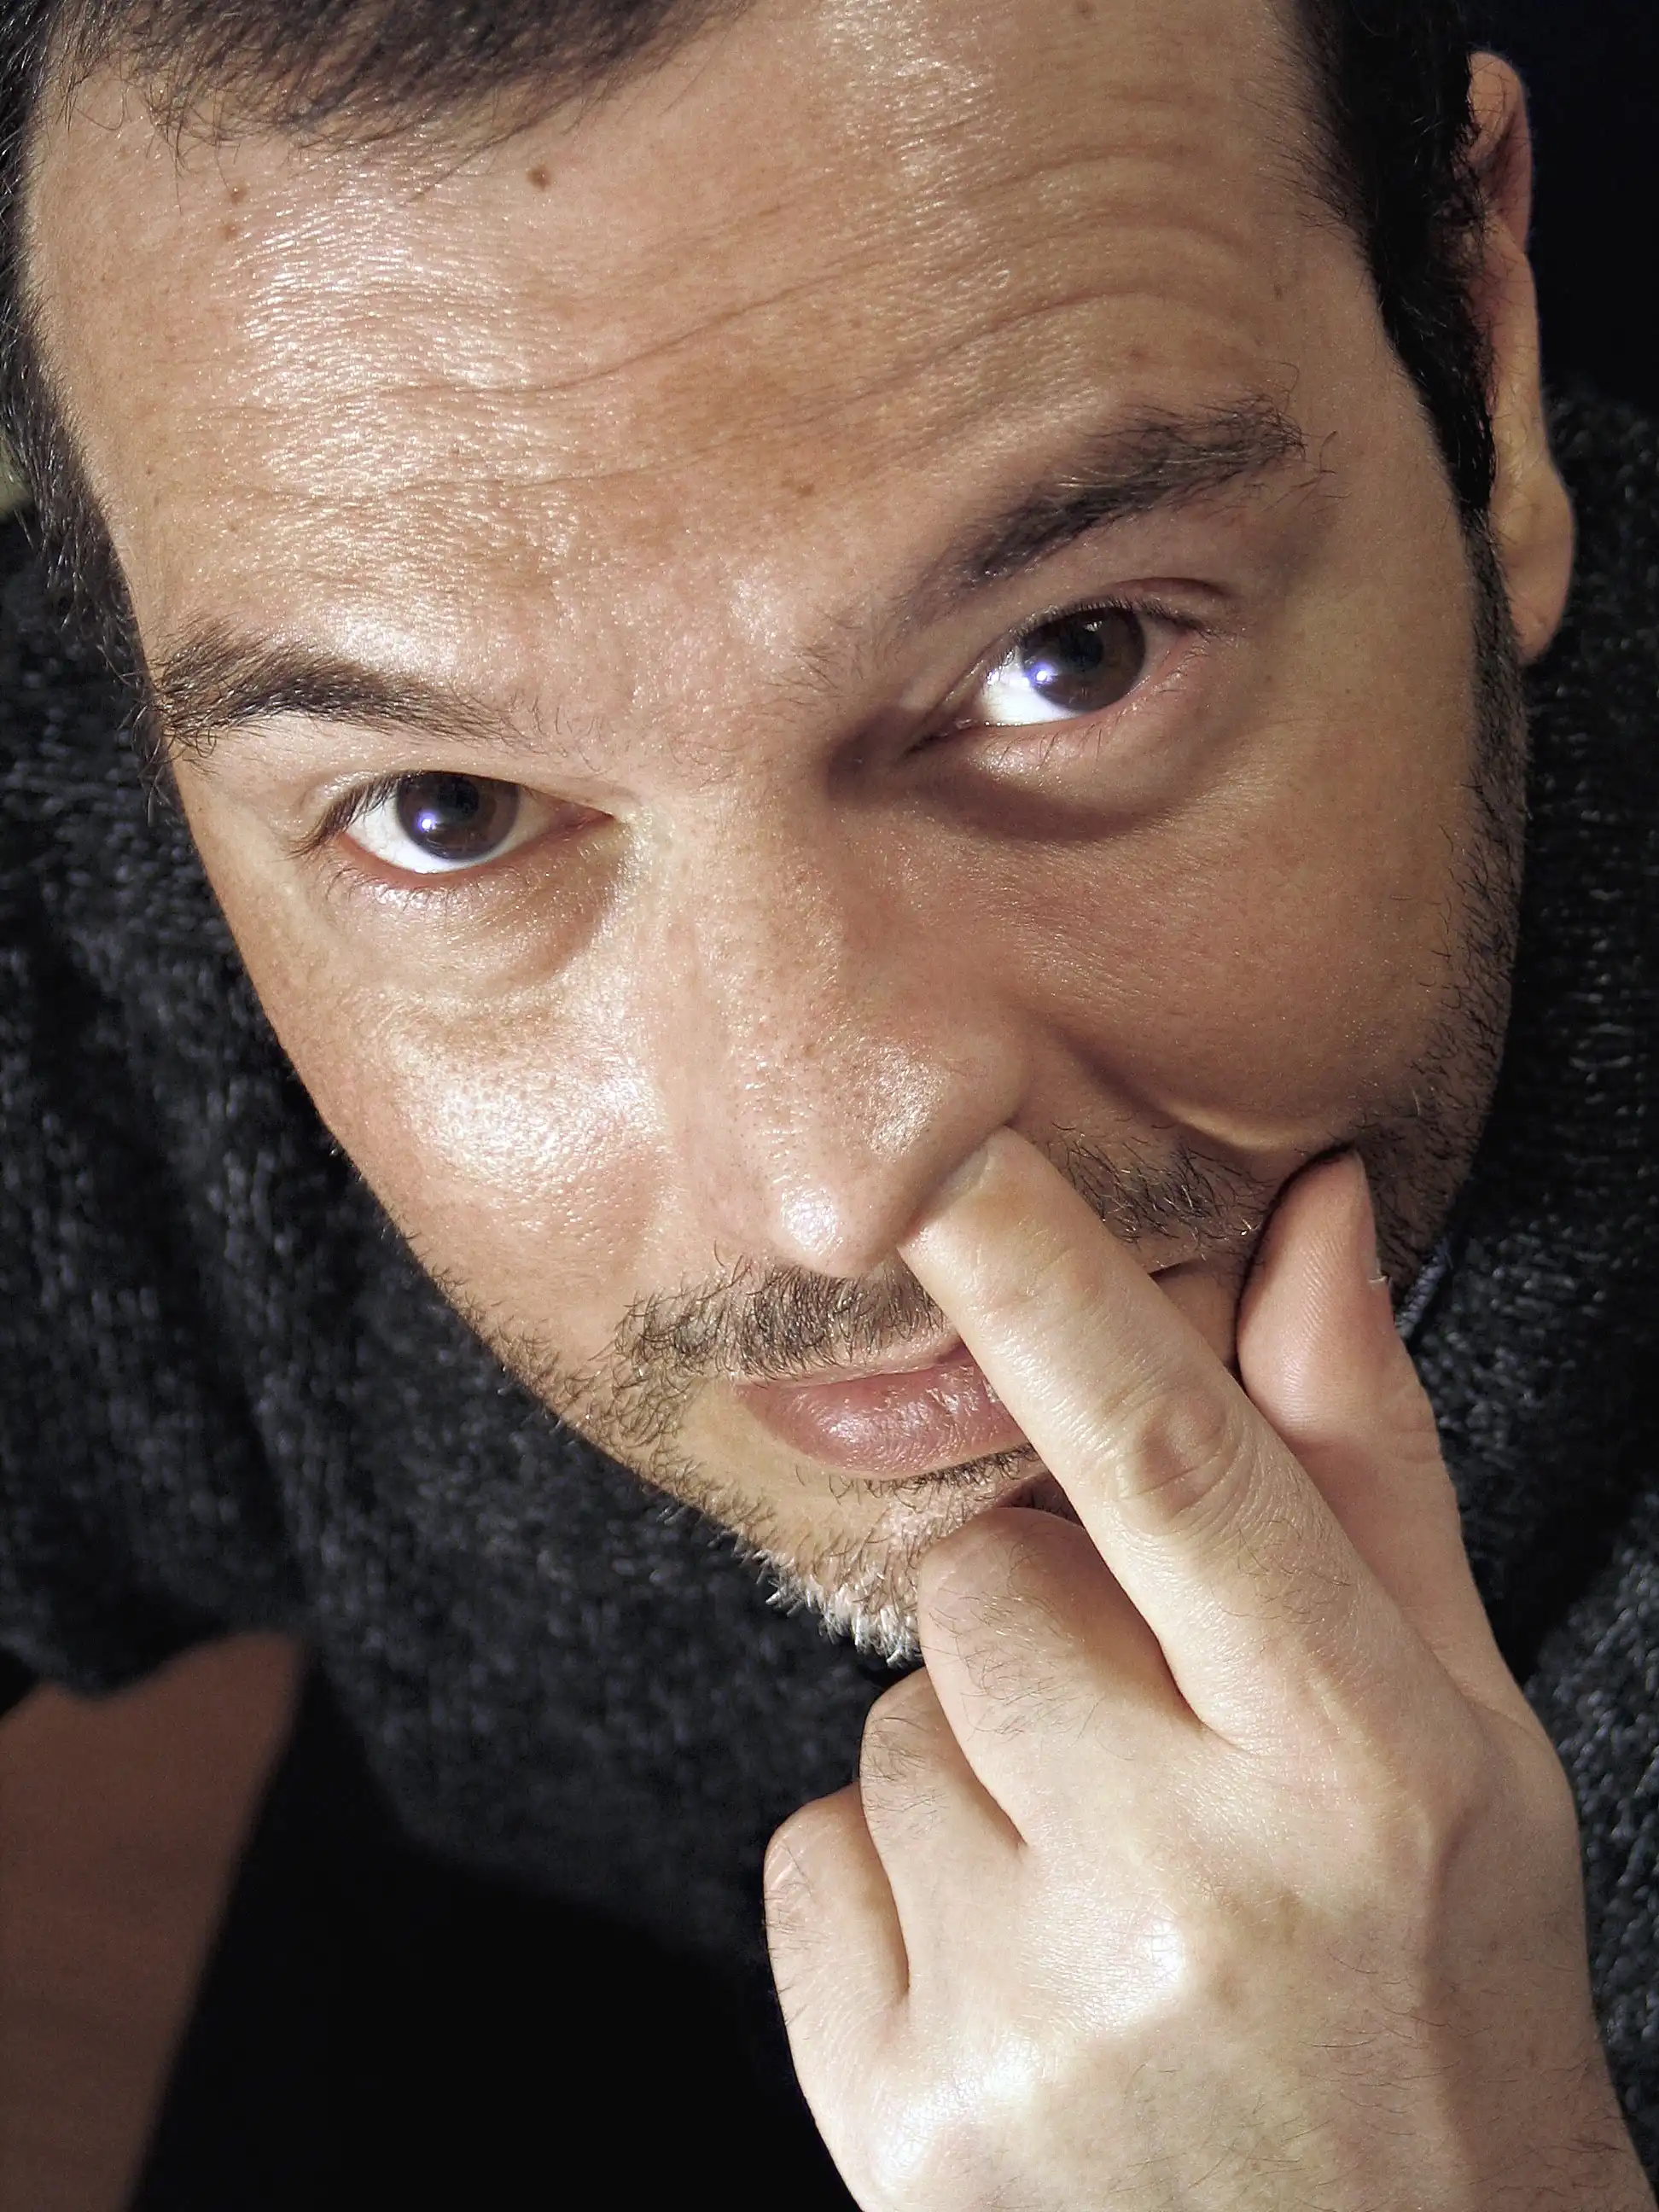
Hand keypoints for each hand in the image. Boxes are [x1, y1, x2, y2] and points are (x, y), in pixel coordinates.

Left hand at [765, 1132, 1651, 2211]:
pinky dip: (893, 1894)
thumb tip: (1318, 1209)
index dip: (1055, 1293)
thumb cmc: (1439, 1985)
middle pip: (985, 1581)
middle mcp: (1198, 1890)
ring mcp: (1038, 2022)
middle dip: (1048, 1620)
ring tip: (1110, 1897)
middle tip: (1162, 1758)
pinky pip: (811, 1859)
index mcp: (1362, 1762)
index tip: (939, 1157)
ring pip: (891, 1723)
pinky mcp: (902, 2125)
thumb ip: (1364, 1460)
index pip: (1178, 1469)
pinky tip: (1022, 1979)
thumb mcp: (1459, 1728)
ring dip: (976, 1772)